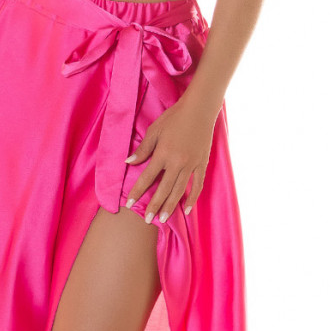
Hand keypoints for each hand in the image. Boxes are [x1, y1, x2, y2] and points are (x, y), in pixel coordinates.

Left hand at [124, 91, 220, 222]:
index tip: (129, 203)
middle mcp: (177, 162)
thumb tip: (129, 162)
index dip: (137, 191)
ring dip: (171, 206)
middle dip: (154, 206)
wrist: (199, 110)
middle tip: (147, 220)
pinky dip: (193, 198)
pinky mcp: (202, 164)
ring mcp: (191, 165)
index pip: (147, 177)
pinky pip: (197, 185)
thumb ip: (143, 149)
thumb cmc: (174, 117)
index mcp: (163, 154)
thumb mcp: (155, 130)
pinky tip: (188, 209)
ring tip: (164, 218)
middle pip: (163, 189)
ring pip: (180, 190)